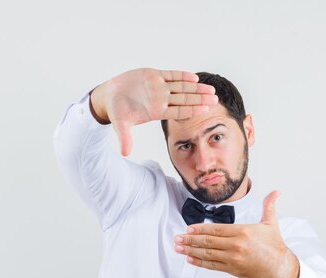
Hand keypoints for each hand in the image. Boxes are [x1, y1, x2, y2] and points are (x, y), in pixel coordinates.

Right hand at [90, 68, 217, 155]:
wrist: (110, 96)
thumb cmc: (116, 111)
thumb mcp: (121, 124)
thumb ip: (125, 138)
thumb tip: (125, 154)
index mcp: (156, 111)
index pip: (178, 111)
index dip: (192, 110)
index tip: (205, 110)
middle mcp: (161, 99)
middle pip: (185, 99)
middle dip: (200, 99)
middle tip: (215, 100)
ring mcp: (159, 87)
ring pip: (181, 87)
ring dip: (196, 88)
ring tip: (210, 90)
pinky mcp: (154, 76)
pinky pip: (171, 75)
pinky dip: (182, 76)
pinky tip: (194, 78)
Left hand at [173, 191, 299, 277]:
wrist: (280, 266)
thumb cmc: (274, 245)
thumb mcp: (271, 223)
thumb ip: (269, 206)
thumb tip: (276, 192)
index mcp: (242, 231)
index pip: (216, 229)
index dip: (200, 229)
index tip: (188, 229)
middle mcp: (236, 245)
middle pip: (208, 241)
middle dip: (190, 240)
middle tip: (177, 238)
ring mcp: (233, 258)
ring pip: (207, 253)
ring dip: (191, 251)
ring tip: (179, 248)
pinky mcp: (233, 269)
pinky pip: (213, 265)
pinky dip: (200, 262)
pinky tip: (190, 259)